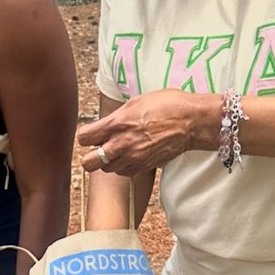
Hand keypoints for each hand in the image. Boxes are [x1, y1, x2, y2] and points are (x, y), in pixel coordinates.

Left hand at [78, 91, 210, 174]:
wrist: (191, 121)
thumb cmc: (168, 106)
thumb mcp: (136, 102)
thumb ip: (117, 117)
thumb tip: (106, 125)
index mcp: (117, 124)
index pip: (84, 138)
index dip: (86, 137)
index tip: (91, 134)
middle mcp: (122, 144)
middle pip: (88, 162)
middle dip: (90, 155)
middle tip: (99, 148)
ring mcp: (133, 157)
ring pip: (106, 170)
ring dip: (108, 161)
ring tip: (118, 151)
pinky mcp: (144, 167)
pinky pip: (124, 173)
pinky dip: (123, 167)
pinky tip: (129, 156)